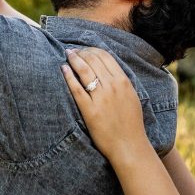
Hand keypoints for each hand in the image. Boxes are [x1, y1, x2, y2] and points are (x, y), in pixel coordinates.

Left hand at [62, 48, 148, 162]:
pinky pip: (76, 88)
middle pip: (93, 60)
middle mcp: (112, 86)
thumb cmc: (131, 123)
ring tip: (67, 55)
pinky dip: (68, 76)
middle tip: (73, 51)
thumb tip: (108, 68)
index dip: (92, 50)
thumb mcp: (131, 96)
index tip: (84, 49)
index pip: (105, 56)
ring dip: (74, 59)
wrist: (129, 145)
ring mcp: (100, 97)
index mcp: (123, 81)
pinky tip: (63, 69)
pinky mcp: (89, 110)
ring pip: (84, 70)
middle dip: (81, 52)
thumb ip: (121, 81)